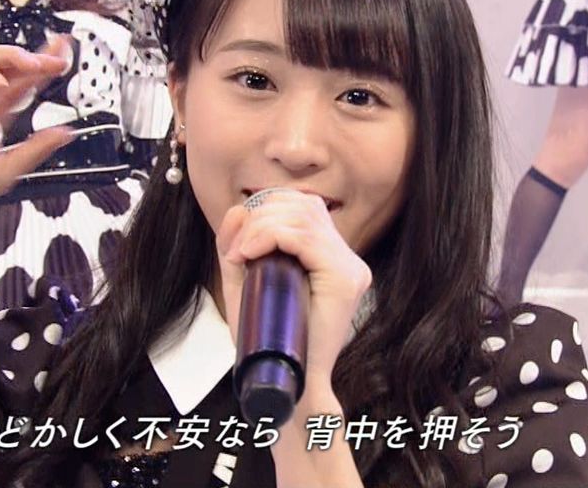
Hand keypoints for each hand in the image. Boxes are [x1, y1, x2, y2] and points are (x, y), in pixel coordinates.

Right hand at [0, 41, 74, 219]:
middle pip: (8, 68)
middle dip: (35, 57)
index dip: (42, 70)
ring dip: (11, 57)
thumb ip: (36, 149)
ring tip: (34, 63)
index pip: (21, 85)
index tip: (65, 58)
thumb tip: (68, 133)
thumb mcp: (5, 169)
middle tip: (58, 53)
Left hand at [215, 191, 371, 384]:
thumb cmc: (267, 340)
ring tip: (241, 254)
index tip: (238, 245)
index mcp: (332, 258)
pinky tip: (250, 254)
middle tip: (236, 249)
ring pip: (303, 217)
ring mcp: (351, 268)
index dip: (267, 210)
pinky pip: (305, 237)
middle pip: (304, 205)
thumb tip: (238, 209)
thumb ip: (239, 246)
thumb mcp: (246, 283)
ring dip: (261, 227)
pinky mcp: (344, 279)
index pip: (305, 207)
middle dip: (261, 216)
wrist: (287, 382)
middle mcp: (348, 259)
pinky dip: (270, 237)